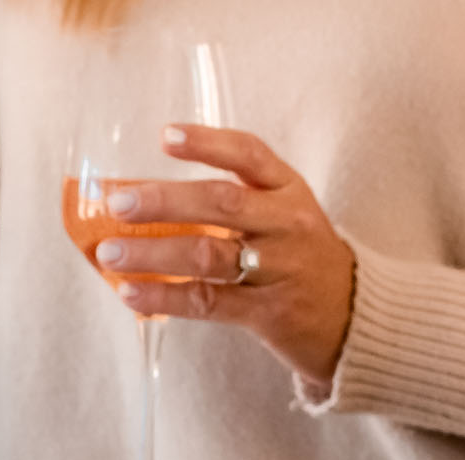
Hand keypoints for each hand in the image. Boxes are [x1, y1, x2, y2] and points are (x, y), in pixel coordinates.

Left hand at [95, 124, 355, 381]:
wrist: (355, 318)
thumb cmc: (302, 258)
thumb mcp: (285, 215)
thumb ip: (234, 201)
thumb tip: (143, 199)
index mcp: (289, 190)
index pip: (249, 154)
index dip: (207, 143)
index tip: (164, 136)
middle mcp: (288, 224)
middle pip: (222, 203)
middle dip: (165, 200)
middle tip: (119, 202)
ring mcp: (281, 269)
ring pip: (209, 255)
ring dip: (152, 254)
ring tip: (110, 253)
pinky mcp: (270, 313)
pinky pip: (209, 302)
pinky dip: (165, 298)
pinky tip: (130, 293)